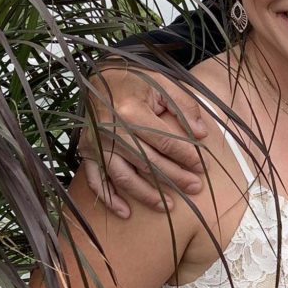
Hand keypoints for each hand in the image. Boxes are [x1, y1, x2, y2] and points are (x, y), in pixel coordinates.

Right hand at [78, 64, 207, 217]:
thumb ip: (184, 106)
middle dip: (174, 178)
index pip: (164, 141)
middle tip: (195, 188)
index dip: (185, 156)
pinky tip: (126, 212)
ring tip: (168, 205)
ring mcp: (96, 143)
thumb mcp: (164, 84)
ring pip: (124, 177)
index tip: (201, 166)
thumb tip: (202, 134)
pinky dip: (109, 199)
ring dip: (147, 195)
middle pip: (148, 163)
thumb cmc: (136, 81)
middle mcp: (110, 130)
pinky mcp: (86, 152)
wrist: (100, 75)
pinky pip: (96, 181)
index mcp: (131, 111)